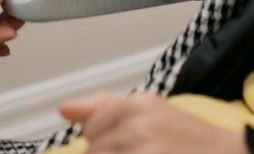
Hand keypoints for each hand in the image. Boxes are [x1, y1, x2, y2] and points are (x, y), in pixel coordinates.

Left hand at [59, 93, 246, 153]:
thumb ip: (103, 107)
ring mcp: (142, 149)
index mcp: (136, 104)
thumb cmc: (190, 138)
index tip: (130, 144)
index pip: (91, 129)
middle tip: (143, 151)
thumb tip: (64, 110)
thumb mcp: (150, 111)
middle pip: (94, 151)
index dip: (106, 142)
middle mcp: (137, 124)